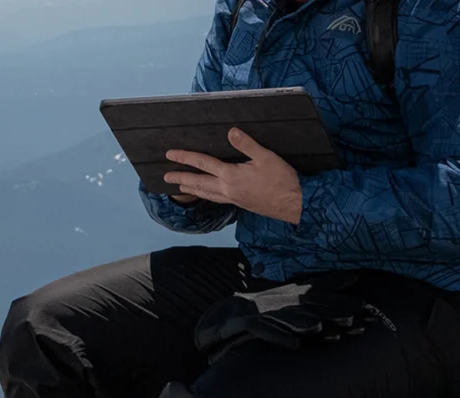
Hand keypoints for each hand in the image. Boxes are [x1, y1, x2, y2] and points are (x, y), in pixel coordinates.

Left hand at [163, 128, 302, 223]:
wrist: (294, 204)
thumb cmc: (282, 180)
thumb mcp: (266, 157)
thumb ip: (247, 145)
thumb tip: (231, 132)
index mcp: (231, 176)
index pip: (203, 164)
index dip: (185, 157)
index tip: (170, 154)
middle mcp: (227, 189)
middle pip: (198, 182)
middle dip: (181, 178)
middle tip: (165, 176)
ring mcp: (232, 198)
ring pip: (205, 193)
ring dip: (191, 189)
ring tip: (180, 187)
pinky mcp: (239, 203)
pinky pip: (215, 199)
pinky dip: (205, 196)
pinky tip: (206, 195)